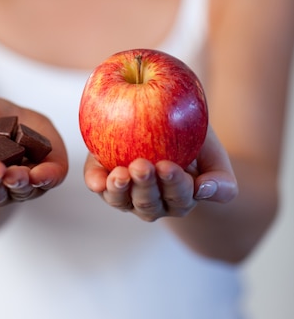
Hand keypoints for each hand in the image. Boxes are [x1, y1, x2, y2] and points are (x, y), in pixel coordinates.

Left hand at [83, 125, 237, 221]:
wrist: (164, 115)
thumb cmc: (193, 135)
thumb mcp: (213, 152)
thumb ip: (221, 178)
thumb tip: (205, 190)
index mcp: (182, 198)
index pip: (180, 197)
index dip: (174, 185)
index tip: (167, 167)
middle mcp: (153, 202)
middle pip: (149, 203)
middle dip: (145, 186)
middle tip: (142, 167)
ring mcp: (127, 193)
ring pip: (122, 201)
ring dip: (120, 190)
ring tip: (120, 174)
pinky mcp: (103, 177)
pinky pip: (98, 185)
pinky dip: (97, 184)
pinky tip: (98, 180)